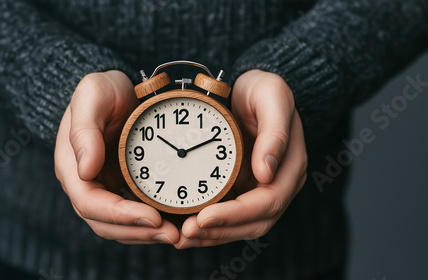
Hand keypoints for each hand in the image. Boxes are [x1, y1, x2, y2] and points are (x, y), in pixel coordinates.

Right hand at [54, 70, 179, 244]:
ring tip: (177, 235)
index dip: (120, 215)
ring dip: (146, 234)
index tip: (152, 218)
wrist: (117, 90)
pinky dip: (150, 223)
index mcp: (72, 166)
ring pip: (120, 225)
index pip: (90, 203)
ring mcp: (104, 188)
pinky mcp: (122, 188)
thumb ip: (85, 130)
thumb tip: (85, 170)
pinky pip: (133, 214)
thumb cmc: (103, 90)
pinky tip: (173, 223)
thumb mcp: (92, 95)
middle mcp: (86, 183)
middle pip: (105, 223)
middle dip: (138, 232)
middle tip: (172, 234)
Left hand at [176, 70, 306, 247]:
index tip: (205, 217)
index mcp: (290, 166)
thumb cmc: (263, 90)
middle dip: (221, 232)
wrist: (253, 90)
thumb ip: (275, 131)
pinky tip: (187, 228)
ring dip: (213, 235)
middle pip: (255, 222)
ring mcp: (261, 189)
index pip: (268, 201)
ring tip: (182, 237)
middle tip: (187, 233)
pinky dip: (210, 226)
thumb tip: (267, 171)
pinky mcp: (243, 189)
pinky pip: (230, 215)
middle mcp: (278, 183)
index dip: (237, 214)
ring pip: (241, 225)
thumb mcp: (271, 96)